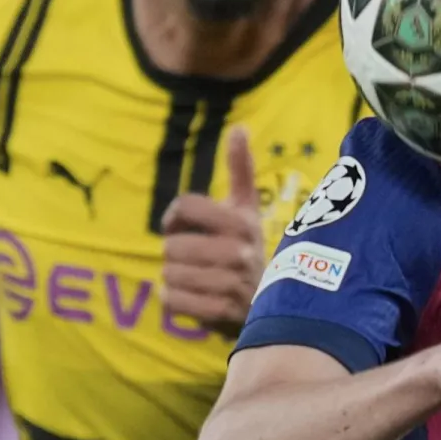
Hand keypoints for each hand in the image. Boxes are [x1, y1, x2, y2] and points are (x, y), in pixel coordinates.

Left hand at [161, 126, 263, 335]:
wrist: (271, 303)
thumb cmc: (246, 248)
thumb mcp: (246, 209)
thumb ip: (241, 168)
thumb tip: (239, 127)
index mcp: (242, 221)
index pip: (183, 207)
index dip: (173, 219)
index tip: (181, 227)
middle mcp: (240, 250)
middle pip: (171, 246)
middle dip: (173, 255)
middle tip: (191, 260)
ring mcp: (232, 282)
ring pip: (169, 274)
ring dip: (173, 279)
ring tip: (193, 279)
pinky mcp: (222, 312)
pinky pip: (173, 301)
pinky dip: (174, 301)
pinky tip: (190, 299)